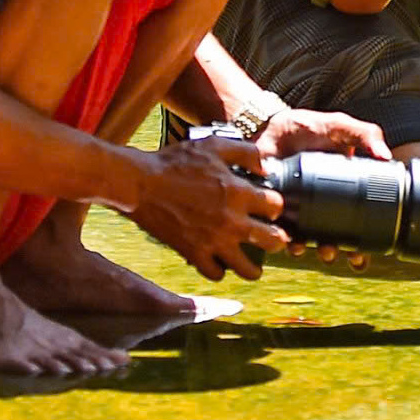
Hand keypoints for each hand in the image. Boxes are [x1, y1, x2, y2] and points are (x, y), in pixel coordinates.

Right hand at [128, 134, 284, 281]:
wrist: (141, 184)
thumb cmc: (177, 162)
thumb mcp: (215, 145)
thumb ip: (246, 152)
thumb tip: (266, 168)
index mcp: (238, 192)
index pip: (276, 207)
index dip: (277, 206)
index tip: (271, 206)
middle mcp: (230, 221)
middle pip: (271, 241)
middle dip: (278, 241)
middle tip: (275, 239)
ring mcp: (212, 241)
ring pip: (246, 268)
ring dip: (253, 267)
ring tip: (254, 265)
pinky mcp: (193, 254)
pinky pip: (215, 274)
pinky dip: (220, 270)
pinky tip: (220, 262)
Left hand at [257, 111, 384, 267]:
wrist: (271, 127)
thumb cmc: (308, 127)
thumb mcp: (340, 127)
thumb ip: (364, 135)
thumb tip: (386, 155)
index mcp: (342, 187)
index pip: (357, 221)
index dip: (360, 242)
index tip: (361, 255)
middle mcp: (321, 203)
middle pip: (334, 237)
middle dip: (337, 251)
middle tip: (334, 252)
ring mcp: (298, 209)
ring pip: (309, 240)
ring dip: (314, 250)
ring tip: (318, 249)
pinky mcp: (276, 210)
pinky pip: (281, 232)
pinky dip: (287, 241)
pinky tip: (292, 241)